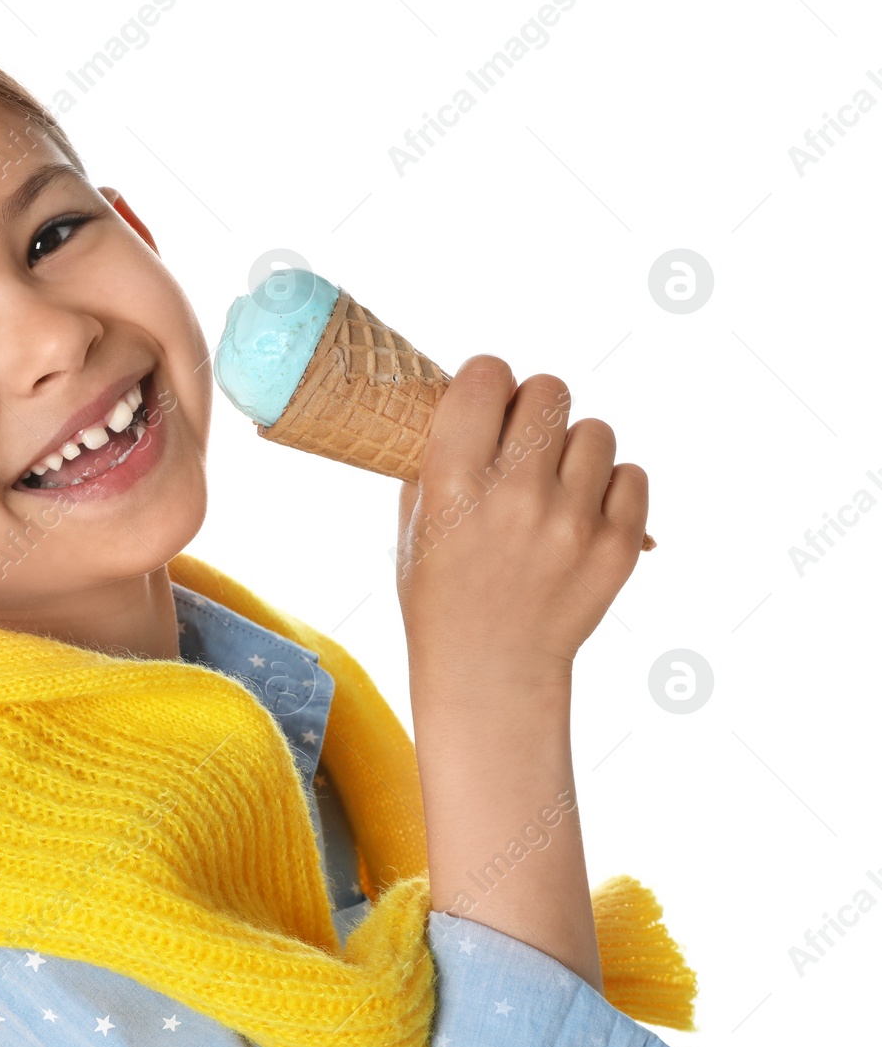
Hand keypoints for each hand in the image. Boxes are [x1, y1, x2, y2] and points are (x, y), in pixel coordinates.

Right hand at [395, 355, 648, 696]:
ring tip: (554, 488)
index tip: (487, 405)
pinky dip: (610, 488)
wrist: (489, 671)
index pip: (488, 375)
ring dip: (574, 450)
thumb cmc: (440, 591)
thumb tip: (469, 398)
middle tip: (524, 445)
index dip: (489, 383)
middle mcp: (515, 495)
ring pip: (596, 430)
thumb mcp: (414, 522)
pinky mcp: (617, 547)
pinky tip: (582, 514)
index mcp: (453, 482)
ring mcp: (572, 522)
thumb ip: (437, 456)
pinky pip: (631, 474)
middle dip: (535, 410)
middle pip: (550, 390)